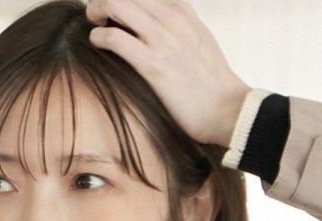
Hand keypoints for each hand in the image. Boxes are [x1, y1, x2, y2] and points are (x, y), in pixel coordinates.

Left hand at [85, 0, 251, 148]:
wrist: (227, 109)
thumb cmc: (212, 82)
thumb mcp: (198, 39)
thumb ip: (179, 26)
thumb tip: (159, 25)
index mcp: (182, 10)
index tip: (113, 8)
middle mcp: (171, 18)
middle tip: (95, 14)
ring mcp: (162, 39)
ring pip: (116, 6)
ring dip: (97, 12)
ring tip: (93, 25)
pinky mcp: (152, 65)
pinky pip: (115, 38)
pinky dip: (99, 37)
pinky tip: (96, 43)